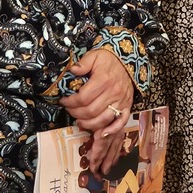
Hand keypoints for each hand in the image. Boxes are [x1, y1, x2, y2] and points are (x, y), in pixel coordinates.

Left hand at [59, 48, 133, 173]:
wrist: (128, 61)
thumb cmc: (108, 60)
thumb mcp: (94, 55)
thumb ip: (83, 63)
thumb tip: (72, 70)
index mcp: (104, 80)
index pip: (84, 98)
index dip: (71, 102)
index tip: (64, 101)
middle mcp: (113, 93)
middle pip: (91, 111)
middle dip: (77, 114)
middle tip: (70, 112)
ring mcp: (121, 102)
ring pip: (103, 121)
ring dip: (89, 126)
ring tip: (80, 123)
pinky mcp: (126, 108)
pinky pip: (120, 124)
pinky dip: (111, 132)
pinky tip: (101, 137)